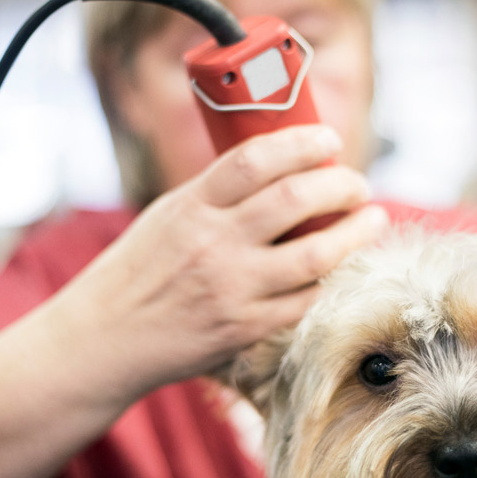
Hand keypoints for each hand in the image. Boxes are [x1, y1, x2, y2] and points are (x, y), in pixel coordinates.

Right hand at [46, 124, 388, 403]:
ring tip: (371, 219)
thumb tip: (281, 169)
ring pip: (316, 254)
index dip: (302, 143)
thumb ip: (218, 195)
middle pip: (296, 200)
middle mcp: (215, 244)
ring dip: (355, 233)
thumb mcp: (169, 216)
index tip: (328, 138)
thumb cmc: (138, 271)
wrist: (105, 339)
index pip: (256, 159)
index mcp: (192, 206)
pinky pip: (304, 300)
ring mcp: (233, 289)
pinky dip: (329, 279)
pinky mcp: (245, 329)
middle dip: (341, 185)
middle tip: (357, 183)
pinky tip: (340, 267)